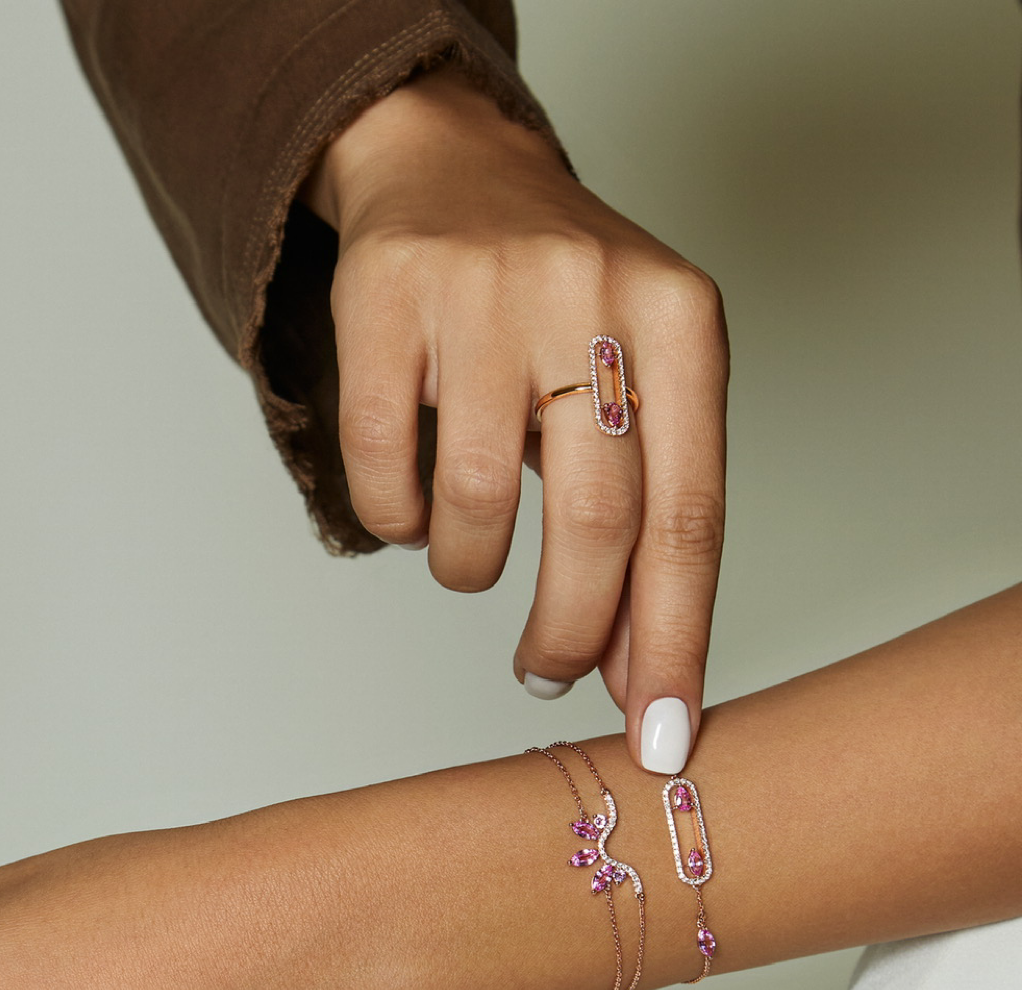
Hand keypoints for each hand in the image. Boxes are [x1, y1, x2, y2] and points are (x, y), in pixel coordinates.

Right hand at [302, 66, 727, 771]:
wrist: (454, 170)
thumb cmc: (560, 308)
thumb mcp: (637, 385)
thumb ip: (648, 518)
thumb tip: (637, 674)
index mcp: (683, 323)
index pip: (690, 514)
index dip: (673, 639)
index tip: (658, 734)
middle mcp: (594, 297)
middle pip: (598, 522)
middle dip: (571, 631)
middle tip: (546, 675)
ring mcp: (485, 293)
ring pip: (477, 501)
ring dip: (467, 568)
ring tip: (467, 555)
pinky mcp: (387, 301)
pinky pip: (384, 469)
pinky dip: (397, 519)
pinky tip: (415, 506)